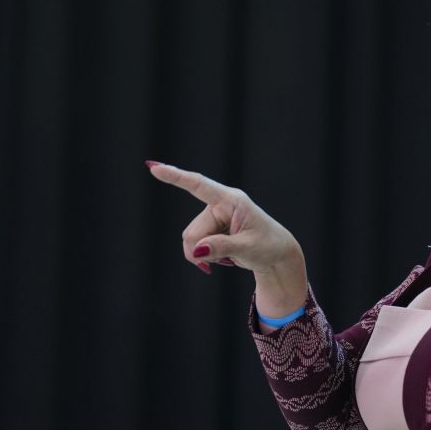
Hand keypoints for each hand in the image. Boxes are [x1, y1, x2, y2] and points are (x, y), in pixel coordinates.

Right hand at [146, 161, 306, 314]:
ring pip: (190, 241)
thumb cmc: (268, 246)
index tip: (154, 168)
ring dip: (203, 255)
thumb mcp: (248, 248)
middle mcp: (219, 205)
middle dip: (201, 251)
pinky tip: (223, 258)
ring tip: (227, 258)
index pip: (199, 185)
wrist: (276, 255)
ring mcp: (213, 217)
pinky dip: (204, 257)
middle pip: (192, 232)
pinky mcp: (211, 229)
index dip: (175, 176)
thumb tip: (195, 251)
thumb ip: (222, 247)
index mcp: (231, 200)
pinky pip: (194, 246)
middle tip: (223, 261)